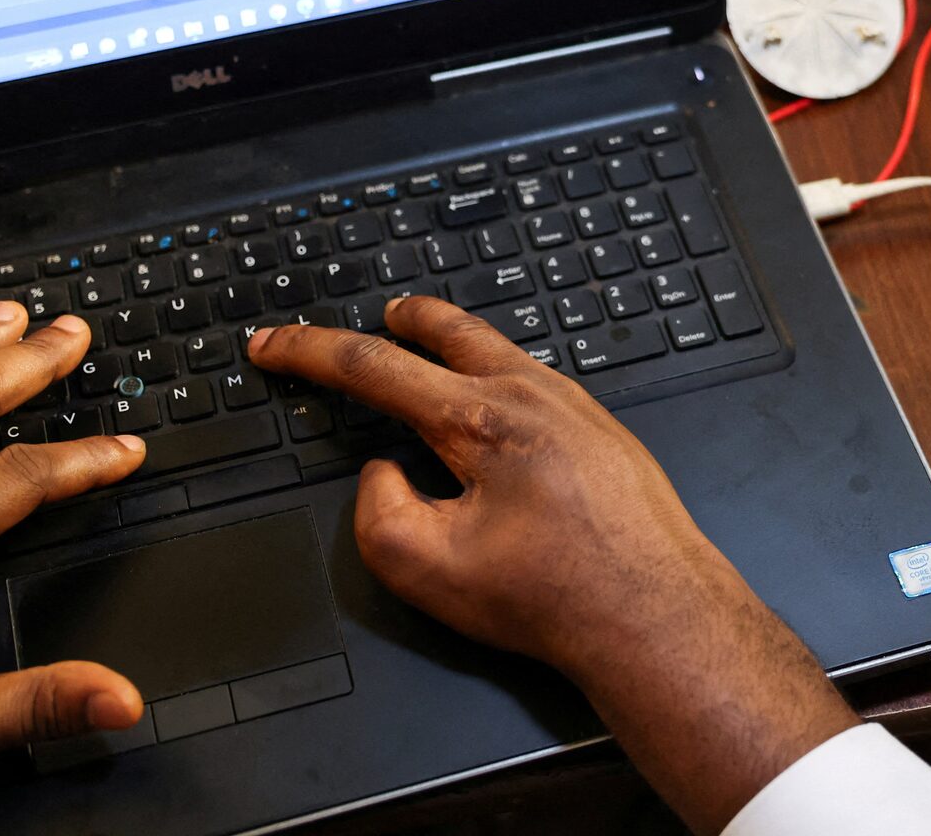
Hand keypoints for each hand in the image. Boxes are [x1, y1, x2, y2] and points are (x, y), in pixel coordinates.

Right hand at [248, 297, 858, 834]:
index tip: (273, 344)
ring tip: (430, 342)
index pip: (373, 368)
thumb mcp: (428, 569)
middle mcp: (532, 396)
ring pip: (499, 350)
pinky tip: (497, 399)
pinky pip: (537, 379)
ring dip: (455, 341)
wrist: (657, 614)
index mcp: (480, 419)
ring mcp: (576, 408)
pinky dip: (498, 371)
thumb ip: (377, 512)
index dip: (309, 353)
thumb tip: (383, 470)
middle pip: (449, 331)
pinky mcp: (605, 431)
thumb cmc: (557, 596)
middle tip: (375, 315)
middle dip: (401, 319)